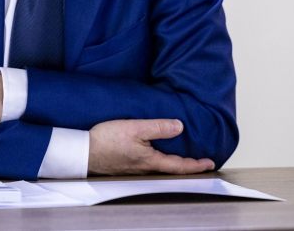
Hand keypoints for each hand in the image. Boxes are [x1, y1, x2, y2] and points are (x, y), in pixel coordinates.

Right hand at [88, 119, 215, 175]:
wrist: (83, 152)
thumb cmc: (106, 140)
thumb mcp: (135, 128)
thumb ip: (158, 127)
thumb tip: (180, 126)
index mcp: (151, 161)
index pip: (179, 165)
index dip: (196, 164)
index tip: (210, 163)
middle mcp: (145, 168)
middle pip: (171, 168)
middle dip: (187, 165)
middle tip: (200, 162)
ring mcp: (136, 168)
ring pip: (160, 167)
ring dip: (174, 162)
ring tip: (183, 155)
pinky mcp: (126, 164)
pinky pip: (149, 163)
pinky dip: (160, 159)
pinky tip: (156, 152)